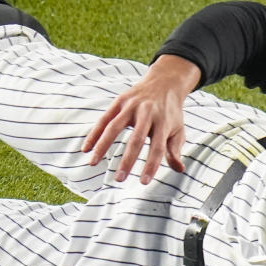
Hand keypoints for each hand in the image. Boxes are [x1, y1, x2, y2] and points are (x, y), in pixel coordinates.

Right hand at [81, 54, 199, 183]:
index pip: (157, 148)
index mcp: (163, 123)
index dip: (151, 165)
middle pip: (135, 140)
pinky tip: (86, 148)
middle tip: (119, 180)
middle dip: (127, 161)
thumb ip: (175, 150)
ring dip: (102, 146)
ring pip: (114, 127)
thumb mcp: (178, 130)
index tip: (143, 183)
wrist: (165, 82)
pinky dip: (94, 134)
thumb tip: (179, 170)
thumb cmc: (171, 113)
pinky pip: (104, 119)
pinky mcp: (120, 101)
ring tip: (93, 164)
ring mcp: (132, 106)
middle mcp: (147, 113)